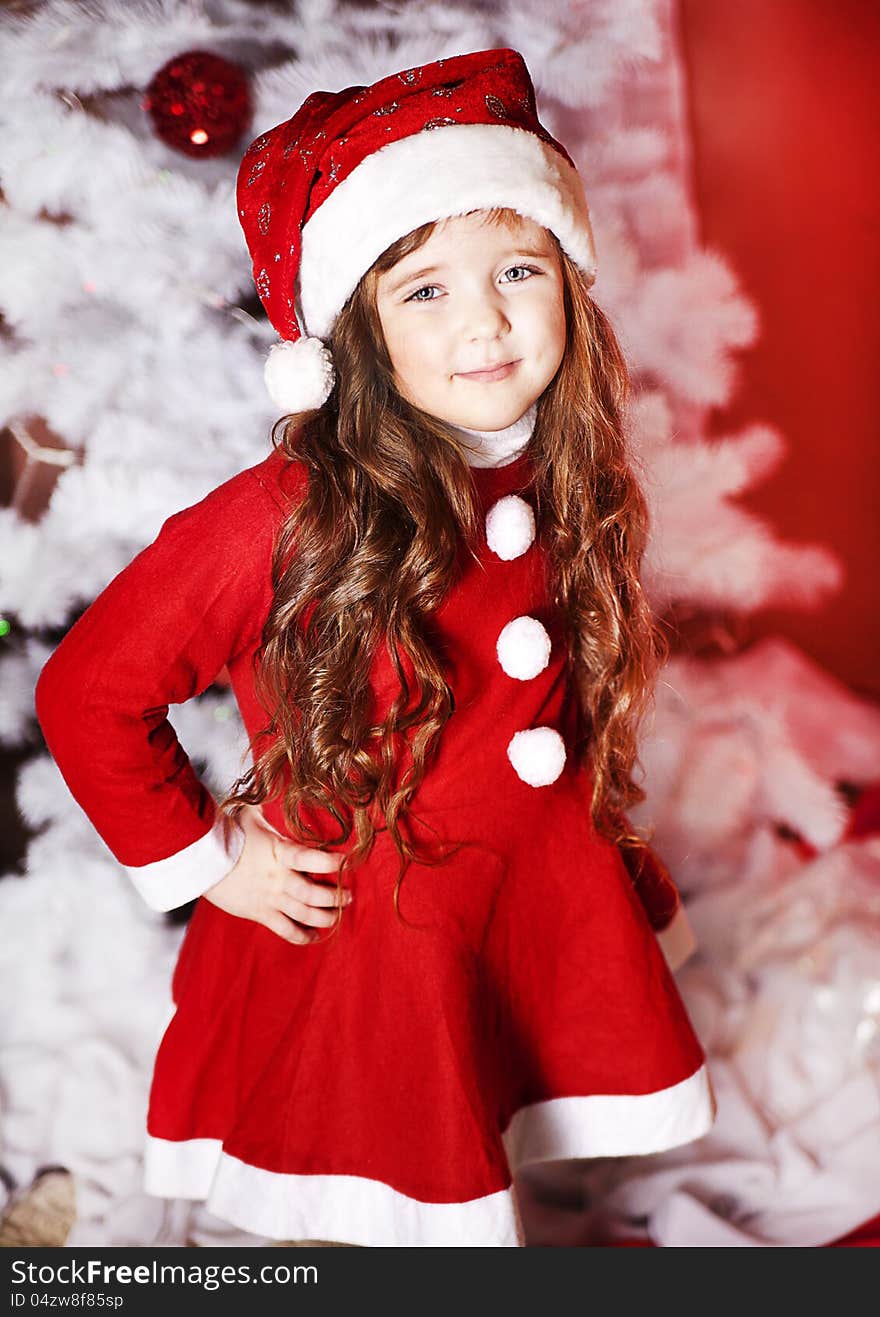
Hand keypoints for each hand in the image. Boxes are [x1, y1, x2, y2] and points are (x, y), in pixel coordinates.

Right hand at [203, 803, 351, 944]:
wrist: (197, 859)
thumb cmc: (224, 832)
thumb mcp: (251, 816)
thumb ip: (270, 813)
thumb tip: (276, 790)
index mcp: (279, 852)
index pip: (312, 858)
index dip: (331, 861)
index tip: (348, 862)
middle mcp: (278, 878)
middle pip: (314, 894)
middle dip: (336, 897)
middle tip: (348, 896)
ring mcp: (269, 898)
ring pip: (305, 914)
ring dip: (326, 917)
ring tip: (338, 915)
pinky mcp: (259, 913)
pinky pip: (286, 930)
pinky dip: (302, 936)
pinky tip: (314, 936)